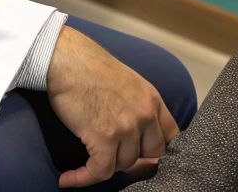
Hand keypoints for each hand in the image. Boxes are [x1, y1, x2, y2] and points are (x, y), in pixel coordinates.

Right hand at [45, 26, 180, 187]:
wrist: (66, 58)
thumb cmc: (88, 68)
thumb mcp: (127, 83)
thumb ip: (138, 107)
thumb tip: (136, 136)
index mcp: (152, 99)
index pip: (171, 136)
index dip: (158, 150)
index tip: (145, 158)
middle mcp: (145, 114)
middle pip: (152, 154)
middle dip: (133, 159)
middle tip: (112, 159)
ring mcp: (126, 126)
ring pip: (124, 164)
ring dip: (106, 164)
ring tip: (88, 158)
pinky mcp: (104, 137)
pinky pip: (100, 171)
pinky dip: (82, 178)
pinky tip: (68, 178)